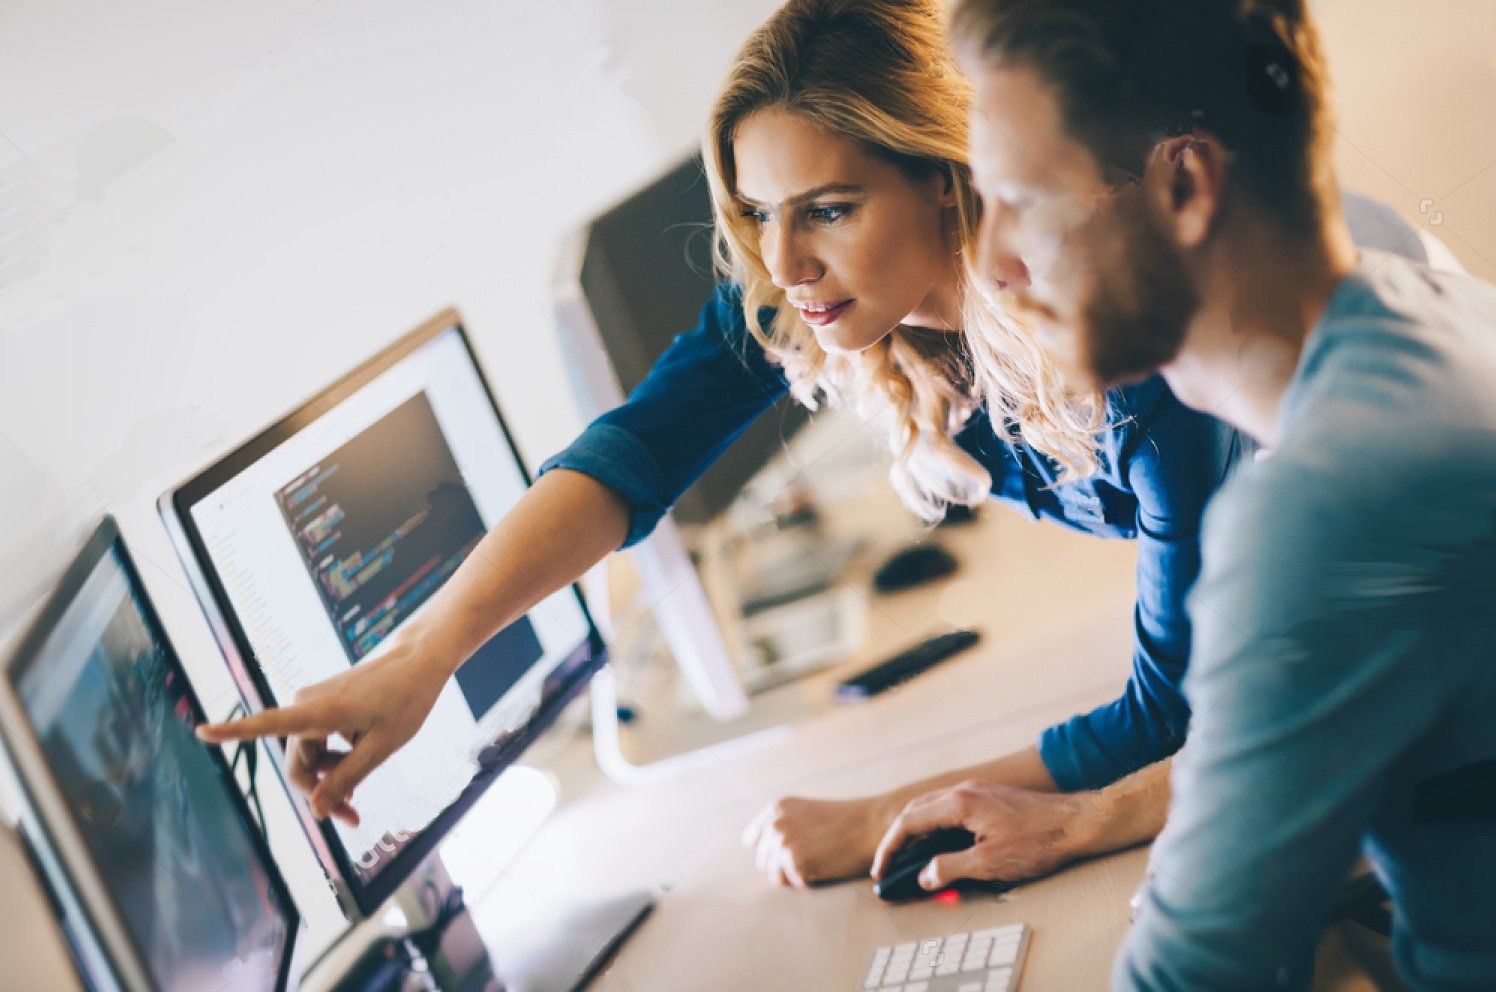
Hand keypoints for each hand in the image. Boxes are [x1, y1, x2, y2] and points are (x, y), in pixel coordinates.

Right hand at [196, 637, 448, 825]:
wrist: (418, 661)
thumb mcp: (382, 747)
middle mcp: (308, 704)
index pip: (268, 723)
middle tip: (352, 817)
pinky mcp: (322, 704)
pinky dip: (333, 759)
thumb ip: (347, 779)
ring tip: (358, 796)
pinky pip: (318, 741)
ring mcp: (314, 702)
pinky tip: (355, 768)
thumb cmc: (405, 700)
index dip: (233, 731)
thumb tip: (316, 812)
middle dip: (319, 793)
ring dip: (329, 778)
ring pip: (309, 755)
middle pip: (297, 763)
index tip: (201, 730)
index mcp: (320, 711)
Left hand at [742, 795, 897, 887]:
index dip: (770, 849)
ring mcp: (783, 842)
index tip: (791, 851)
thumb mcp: (806, 813)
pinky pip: (792, 884)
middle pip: (763, 860)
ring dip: (794, 875)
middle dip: (782, 865)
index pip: (752, 839)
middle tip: (813, 857)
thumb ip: (782, 825)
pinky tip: (824, 867)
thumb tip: (760, 850)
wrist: (873, 825)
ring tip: (818, 862)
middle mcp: (774, 823)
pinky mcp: (795, 862)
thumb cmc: (844, 823)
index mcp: (776, 808)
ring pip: (774, 876)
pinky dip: (807, 882)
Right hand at [871, 779, 1097, 890]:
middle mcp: (964, 790)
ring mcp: (977, 791)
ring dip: (916, 832)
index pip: (909, 822)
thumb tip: (926, 877)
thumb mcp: (989, 864)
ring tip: (910, 858)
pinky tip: (940, 844)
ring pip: (933, 808)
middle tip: (889, 865)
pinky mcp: (989, 798)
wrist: (1078, 822)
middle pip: (916, 811)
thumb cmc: (1038, 841)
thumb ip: (951, 869)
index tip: (881, 869)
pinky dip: (935, 827)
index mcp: (959, 803)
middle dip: (898, 838)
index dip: (890, 848)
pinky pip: (950, 809)